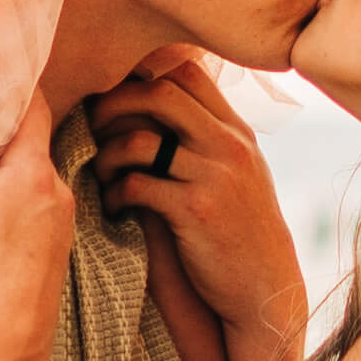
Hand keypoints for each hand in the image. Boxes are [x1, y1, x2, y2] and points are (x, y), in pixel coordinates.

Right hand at [0, 95, 75, 360]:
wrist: (2, 340)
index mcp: (35, 171)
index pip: (34, 110)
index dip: (14, 90)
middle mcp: (58, 194)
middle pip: (32, 149)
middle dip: (3, 139)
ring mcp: (62, 228)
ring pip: (34, 185)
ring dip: (8, 178)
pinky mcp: (56, 257)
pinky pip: (37, 216)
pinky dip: (15, 209)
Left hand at [87, 56, 304, 360]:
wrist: (266, 289)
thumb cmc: (241, 231)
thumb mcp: (238, 174)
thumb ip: (207, 139)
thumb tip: (155, 106)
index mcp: (236, 131)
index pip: (188, 71)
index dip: (143, 74)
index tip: (118, 96)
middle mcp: (229, 146)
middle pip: (160, 92)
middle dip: (115, 103)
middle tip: (94, 125)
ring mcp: (214, 177)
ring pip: (141, 140)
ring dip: (108, 154)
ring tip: (102, 173)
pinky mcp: (196, 212)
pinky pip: (136, 186)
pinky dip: (113, 194)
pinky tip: (112, 208)